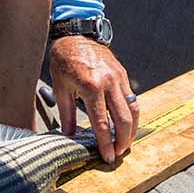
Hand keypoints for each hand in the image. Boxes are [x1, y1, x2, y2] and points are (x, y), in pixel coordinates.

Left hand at [48, 35, 137, 163]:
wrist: (76, 34)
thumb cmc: (65, 60)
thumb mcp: (60, 88)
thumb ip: (67, 114)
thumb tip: (69, 136)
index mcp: (90, 87)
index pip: (102, 123)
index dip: (106, 143)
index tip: (107, 158)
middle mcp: (108, 83)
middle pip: (123, 120)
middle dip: (123, 141)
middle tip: (118, 154)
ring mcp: (118, 78)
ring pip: (133, 110)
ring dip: (131, 130)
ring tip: (124, 143)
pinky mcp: (123, 75)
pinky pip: (132, 99)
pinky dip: (132, 115)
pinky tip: (126, 125)